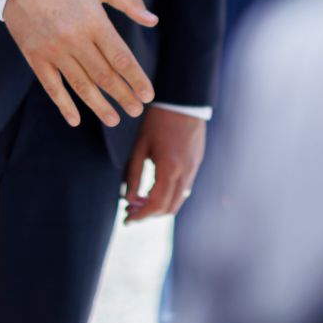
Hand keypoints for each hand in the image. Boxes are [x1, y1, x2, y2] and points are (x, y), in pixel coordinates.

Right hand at [3, 0, 157, 128]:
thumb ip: (129, 0)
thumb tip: (153, 21)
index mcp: (94, 21)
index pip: (120, 57)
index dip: (136, 79)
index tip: (148, 95)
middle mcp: (75, 39)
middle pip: (104, 76)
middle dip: (123, 96)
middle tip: (137, 111)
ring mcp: (54, 51)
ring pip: (81, 86)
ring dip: (99, 106)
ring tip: (114, 119)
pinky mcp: (36, 57)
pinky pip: (52, 87)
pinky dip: (64, 105)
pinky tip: (75, 119)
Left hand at [123, 108, 205, 223]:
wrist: (183, 101)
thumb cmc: (158, 121)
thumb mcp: (139, 146)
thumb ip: (133, 174)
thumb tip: (127, 199)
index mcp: (169, 169)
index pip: (155, 205)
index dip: (140, 216)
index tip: (126, 220)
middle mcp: (184, 173)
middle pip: (168, 208)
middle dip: (148, 215)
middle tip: (130, 212)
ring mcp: (193, 169)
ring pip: (178, 201)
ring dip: (159, 207)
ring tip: (140, 201)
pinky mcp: (196, 164)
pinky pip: (184, 189)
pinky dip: (169, 196)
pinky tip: (154, 189)